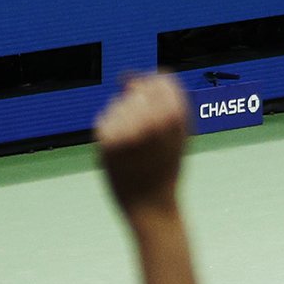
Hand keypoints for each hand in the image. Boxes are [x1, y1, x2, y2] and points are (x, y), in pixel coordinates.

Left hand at [95, 72, 189, 213]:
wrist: (150, 205)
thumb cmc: (165, 167)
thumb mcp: (179, 131)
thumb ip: (163, 99)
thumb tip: (129, 79)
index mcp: (175, 115)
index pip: (160, 79)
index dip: (156, 90)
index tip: (154, 108)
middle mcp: (152, 118)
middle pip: (137, 90)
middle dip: (138, 107)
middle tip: (144, 138)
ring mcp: (127, 129)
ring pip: (117, 103)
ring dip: (122, 120)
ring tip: (133, 148)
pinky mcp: (106, 140)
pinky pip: (104, 119)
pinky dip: (109, 132)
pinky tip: (120, 152)